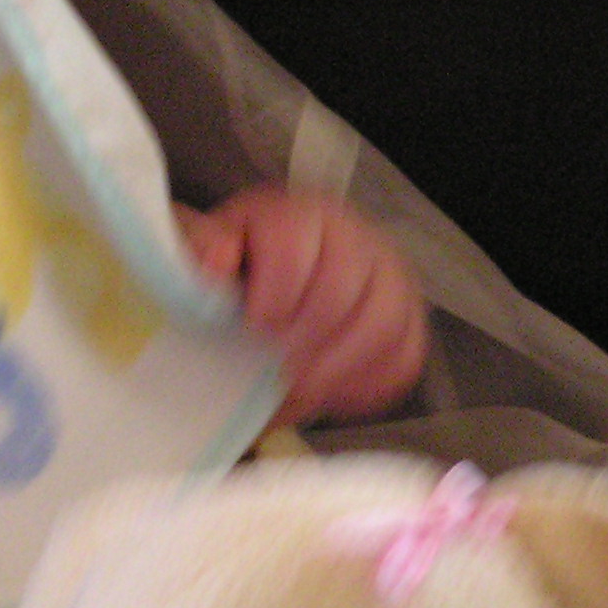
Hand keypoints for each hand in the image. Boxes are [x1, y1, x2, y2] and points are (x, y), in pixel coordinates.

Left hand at [176, 186, 425, 424]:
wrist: (259, 287)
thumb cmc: (231, 271)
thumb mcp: (201, 250)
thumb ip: (201, 248)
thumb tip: (216, 261)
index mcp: (297, 213)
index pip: (296, 247)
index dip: (273, 294)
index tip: (252, 327)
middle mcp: (352, 235)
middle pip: (343, 289)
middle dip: (304, 338)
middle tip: (275, 368)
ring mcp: (387, 276)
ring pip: (384, 322)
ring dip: (338, 366)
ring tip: (300, 388)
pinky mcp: (406, 318)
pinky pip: (406, 354)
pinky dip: (371, 383)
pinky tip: (333, 394)